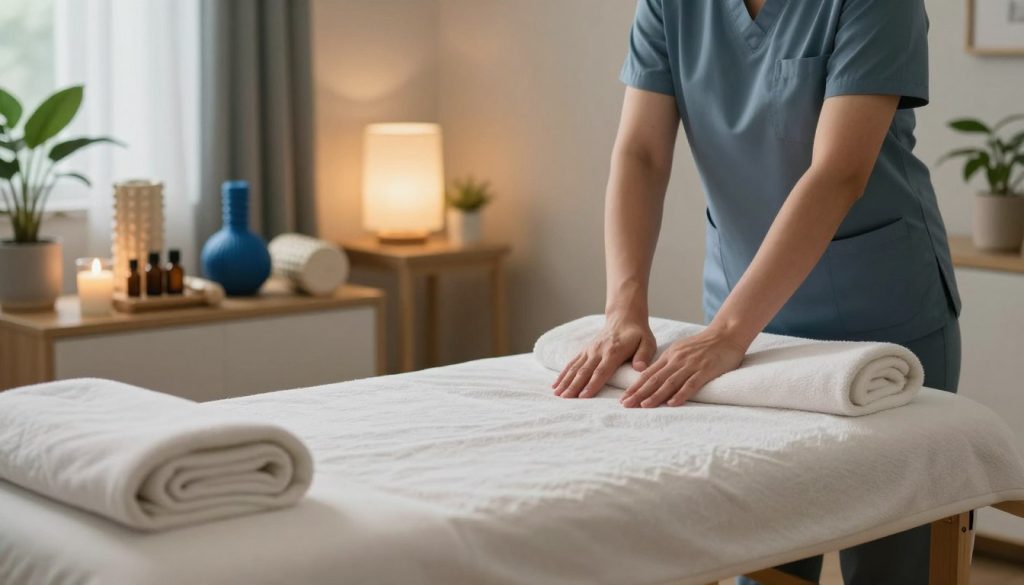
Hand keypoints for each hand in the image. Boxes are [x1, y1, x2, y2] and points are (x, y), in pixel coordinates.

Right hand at [552, 315, 656, 398]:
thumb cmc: (638, 334)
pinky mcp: (585, 350)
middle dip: (574, 386)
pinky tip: (556, 384)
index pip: (601, 371)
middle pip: (584, 371)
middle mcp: (598, 351)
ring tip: (557, 394)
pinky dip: (563, 374)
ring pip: (575, 367)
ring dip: (566, 381)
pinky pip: (572, 363)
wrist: (624, 318)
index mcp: (613, 351)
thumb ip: (644, 355)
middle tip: (565, 399)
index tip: (583, 396)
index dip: (592, 384)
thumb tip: (640, 368)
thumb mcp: (647, 342)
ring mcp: (589, 350)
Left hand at [620, 328, 745, 407]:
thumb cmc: (704, 344)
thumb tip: (653, 376)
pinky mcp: (705, 370)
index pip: (648, 373)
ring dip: (656, 395)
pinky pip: (691, 384)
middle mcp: (677, 360)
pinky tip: (672, 403)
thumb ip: (668, 363)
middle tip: (626, 404)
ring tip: (644, 406)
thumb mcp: (681, 350)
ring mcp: (691, 365)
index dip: (635, 386)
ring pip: (670, 382)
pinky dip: (681, 394)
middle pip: (655, 379)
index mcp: (670, 356)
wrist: (726, 333)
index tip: (623, 398)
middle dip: (639, 393)